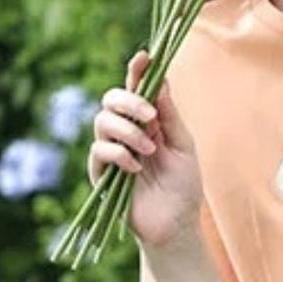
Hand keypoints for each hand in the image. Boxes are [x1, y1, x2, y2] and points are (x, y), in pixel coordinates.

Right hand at [87, 48, 202, 250]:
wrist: (177, 225)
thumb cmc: (183, 186)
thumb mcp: (183, 146)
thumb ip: (170, 115)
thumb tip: (161, 80)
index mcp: (147, 123)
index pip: (136, 89)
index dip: (137, 71)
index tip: (144, 57)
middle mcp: (126, 132)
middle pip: (111, 99)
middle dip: (129, 100)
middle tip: (150, 115)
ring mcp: (111, 151)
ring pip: (102, 121)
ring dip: (128, 131)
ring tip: (150, 150)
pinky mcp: (101, 173)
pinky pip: (99, 150)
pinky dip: (119, 153)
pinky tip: (136, 167)